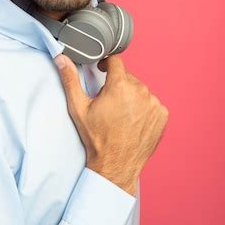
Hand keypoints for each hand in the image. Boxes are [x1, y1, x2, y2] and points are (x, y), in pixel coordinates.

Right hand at [54, 54, 168, 196]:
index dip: (106, 65)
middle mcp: (140, 92)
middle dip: (118, 85)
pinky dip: (143, 108)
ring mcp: (153, 104)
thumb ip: (70, 80)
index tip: (102, 70)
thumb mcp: (79, 108)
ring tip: (120, 114)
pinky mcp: (162, 115)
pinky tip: (133, 121)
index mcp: (119, 86)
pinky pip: (152, 103)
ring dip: (131, 96)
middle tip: (108, 102)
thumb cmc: (96, 138)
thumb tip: (61, 59)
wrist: (115, 165)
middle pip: (128, 78)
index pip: (115, 62)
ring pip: (140, 90)